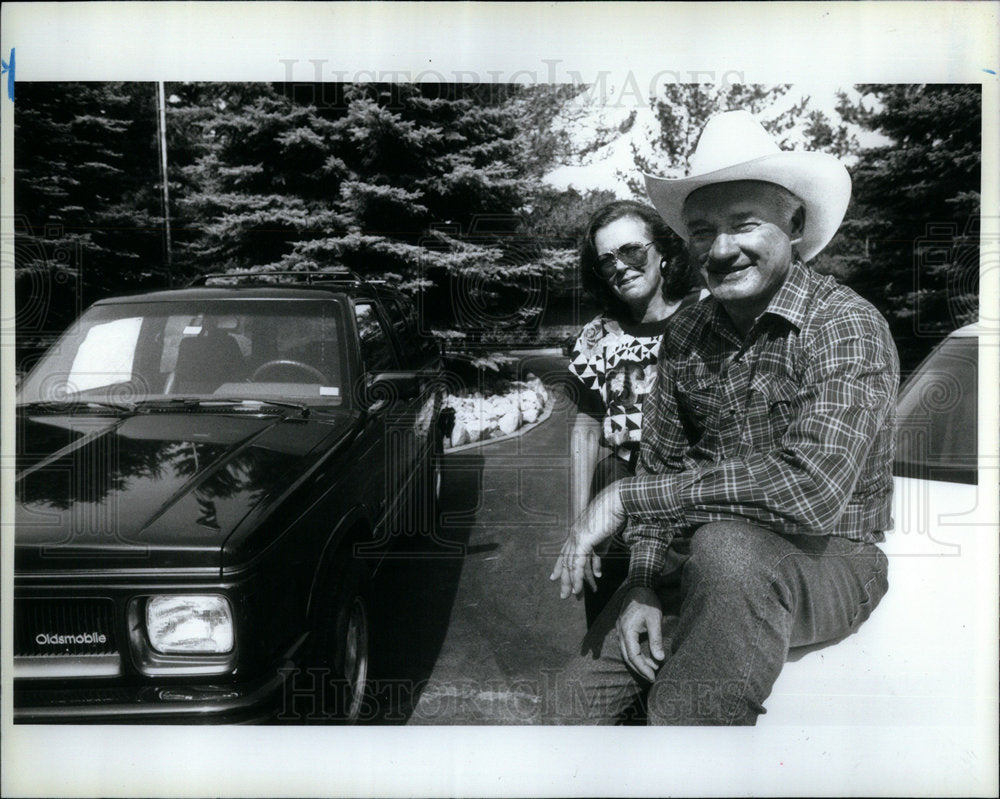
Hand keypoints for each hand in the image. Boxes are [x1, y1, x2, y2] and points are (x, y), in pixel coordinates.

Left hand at [549, 483, 625, 598]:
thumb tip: (597, 570)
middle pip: (566, 561)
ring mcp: (577, 538)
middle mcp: (574, 536)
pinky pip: (578, 564)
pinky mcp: (583, 541)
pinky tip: (580, 589)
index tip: (555, 577)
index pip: (565, 553)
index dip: (560, 566)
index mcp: (577, 533)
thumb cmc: (613, 516)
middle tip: (563, 594)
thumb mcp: (604, 538)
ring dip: (573, 582)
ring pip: (571, 565)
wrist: (617, 502)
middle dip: (565, 579)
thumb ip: (598, 553)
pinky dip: (579, 578)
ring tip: (573, 596)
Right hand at [616, 587, 664, 680]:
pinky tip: (646, 657)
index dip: (642, 668)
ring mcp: (620, 630)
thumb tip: (660, 659)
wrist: (640, 586)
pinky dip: (636, 654)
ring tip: (652, 668)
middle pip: (628, 657)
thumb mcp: (655, 621)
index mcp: (627, 631)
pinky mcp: (624, 629)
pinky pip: (628, 646)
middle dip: (640, 669)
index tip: (653, 677)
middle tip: (652, 677)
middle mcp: (620, 632)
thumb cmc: (648, 602)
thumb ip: (656, 640)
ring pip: (627, 652)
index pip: (633, 656)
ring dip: (638, 662)